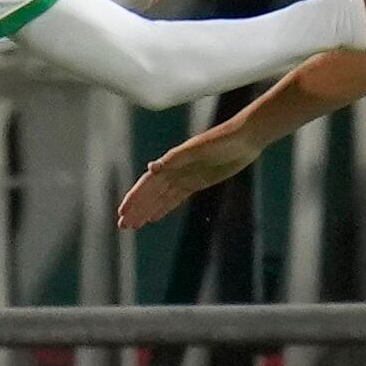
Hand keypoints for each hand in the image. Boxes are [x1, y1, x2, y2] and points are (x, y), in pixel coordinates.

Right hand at [115, 121, 259, 230]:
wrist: (243, 139)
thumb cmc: (221, 140)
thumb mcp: (198, 149)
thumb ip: (175, 158)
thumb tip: (152, 168)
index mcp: (171, 162)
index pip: (147, 183)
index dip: (135, 198)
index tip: (122, 212)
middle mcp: (175, 170)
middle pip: (151, 193)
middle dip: (136, 209)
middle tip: (123, 226)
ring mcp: (185, 176)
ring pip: (161, 198)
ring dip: (147, 210)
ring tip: (134, 225)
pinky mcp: (197, 182)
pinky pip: (175, 198)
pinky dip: (164, 208)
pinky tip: (155, 217)